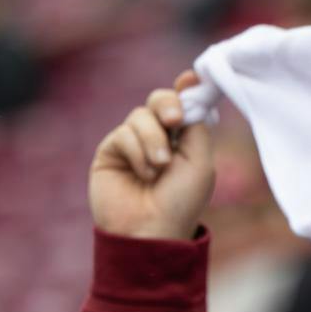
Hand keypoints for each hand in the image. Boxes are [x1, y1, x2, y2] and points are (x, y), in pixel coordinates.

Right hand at [88, 71, 214, 240]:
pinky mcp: (110, 152)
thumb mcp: (200, 160)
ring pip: (140, 116)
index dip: (185, 89)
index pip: (182, 104)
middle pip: (159, 100)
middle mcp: (157, 139)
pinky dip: (137, 151)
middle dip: (168, 104)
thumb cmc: (180, 201)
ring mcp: (132, 144)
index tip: (192, 81)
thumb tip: (190, 87)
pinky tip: (144, 174)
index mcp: (182, 140)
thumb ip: (197, 124)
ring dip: (153, 139)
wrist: (150, 230)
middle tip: (175, 120)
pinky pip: (123, 133)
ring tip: (159, 167)